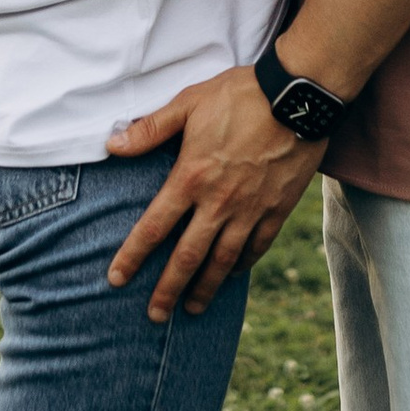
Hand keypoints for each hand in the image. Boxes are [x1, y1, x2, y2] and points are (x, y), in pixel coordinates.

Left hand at [105, 64, 326, 318]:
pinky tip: (233, 274)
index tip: (116, 279)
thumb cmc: (240, 95)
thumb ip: (151, 128)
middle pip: (187, 257)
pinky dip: (243, 265)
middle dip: (168, 289)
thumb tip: (112, 144)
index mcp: (191, 178)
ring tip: (192, 308)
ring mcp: (250, 209)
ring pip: (223, 261)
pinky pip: (257, 247)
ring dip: (206, 288)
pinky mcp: (277, 209)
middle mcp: (218, 202)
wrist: (297, 96)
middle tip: (154, 315)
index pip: (154, 227)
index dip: (133, 257)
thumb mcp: (189, 103)